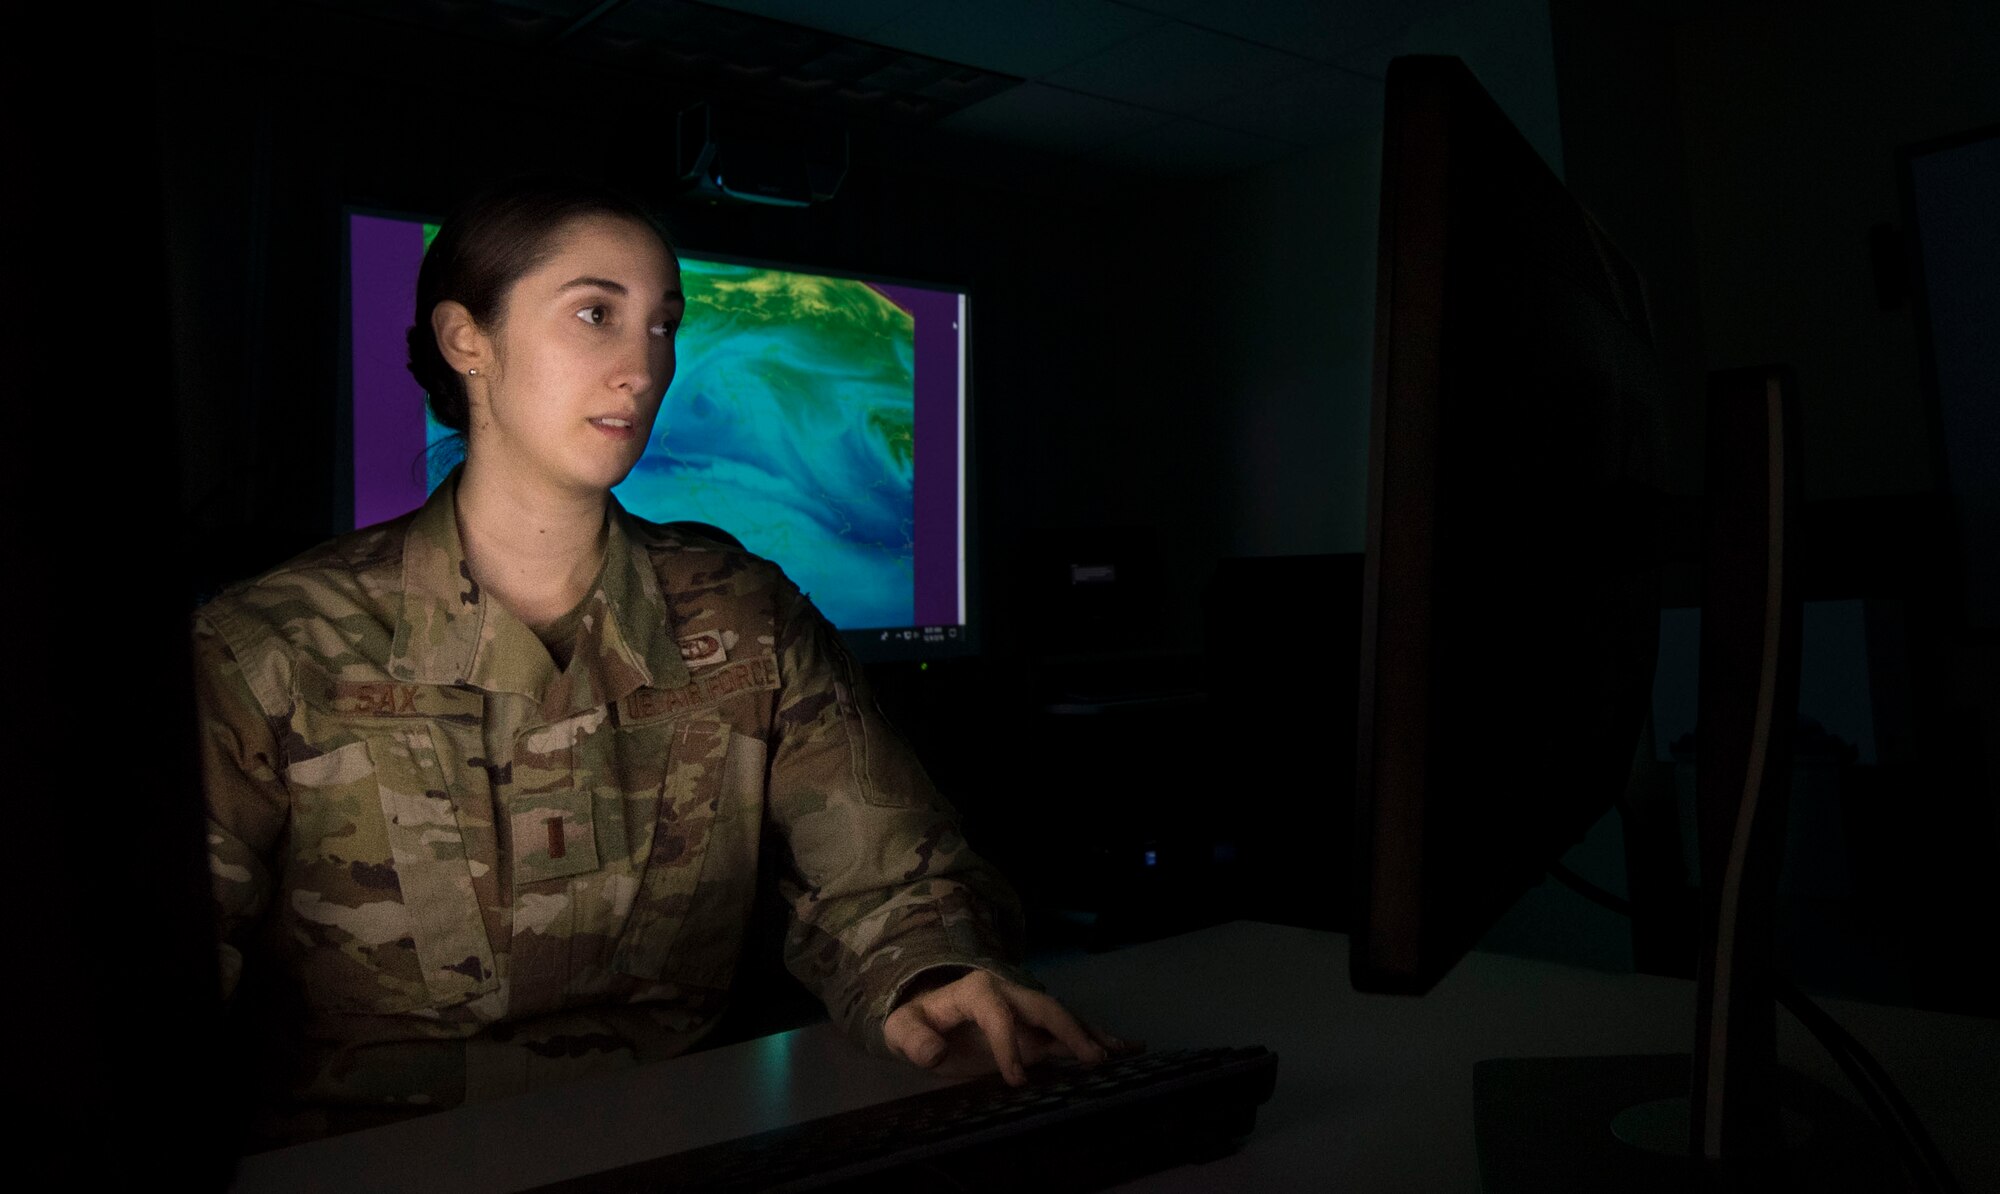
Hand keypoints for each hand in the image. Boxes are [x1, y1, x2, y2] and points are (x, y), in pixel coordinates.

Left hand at [884, 969, 1120, 1085]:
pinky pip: (1070, 1032)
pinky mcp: (1037, 1028)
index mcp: (977, 990)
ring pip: (1064, 1018)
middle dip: (1069, 1030)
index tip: (1016, 1080)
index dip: (1008, 1044)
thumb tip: (933, 1052)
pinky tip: (1126, 1049)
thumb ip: (913, 1038)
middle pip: (1043, 1007)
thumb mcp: (902, 1029)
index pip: (997, 1014)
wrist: (929, 1016)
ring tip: (1125, 1052)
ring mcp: (1027, 1010)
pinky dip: (1097, 1039)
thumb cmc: (919, 1022)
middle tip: (1093, 1059)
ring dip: (1093, 1034)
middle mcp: (1009, 993)